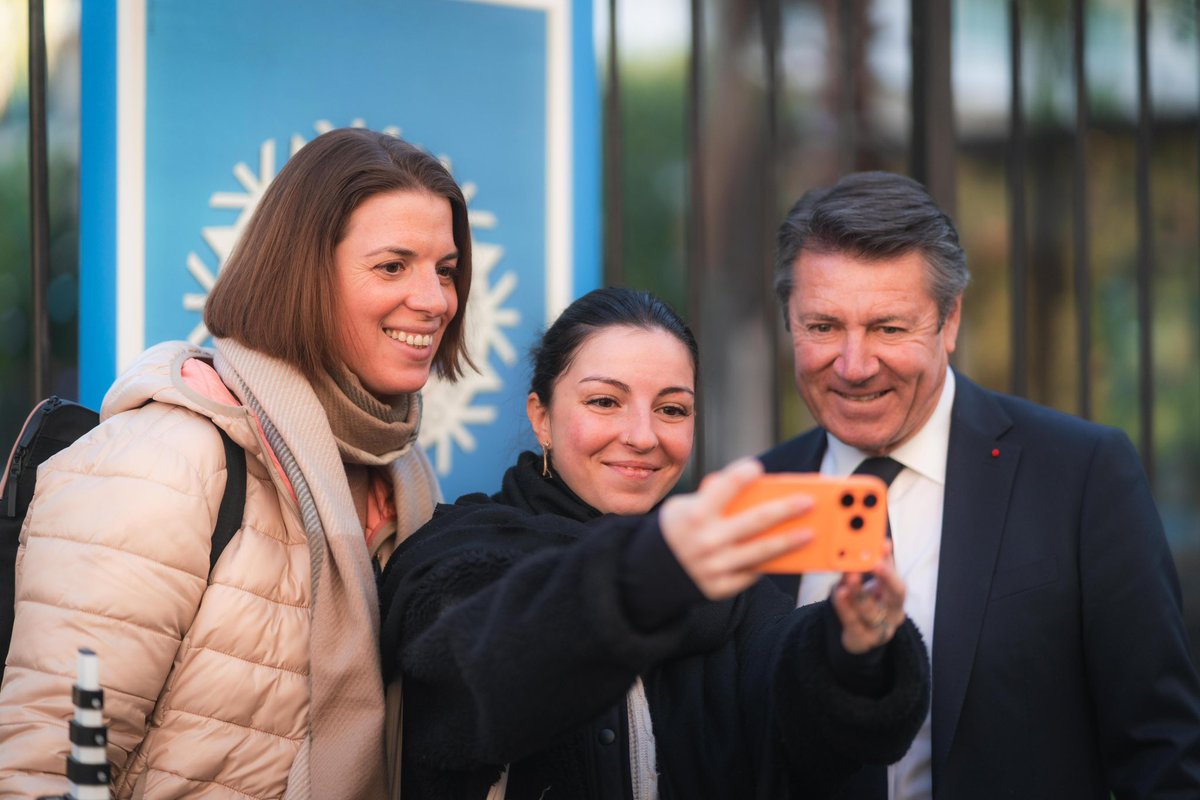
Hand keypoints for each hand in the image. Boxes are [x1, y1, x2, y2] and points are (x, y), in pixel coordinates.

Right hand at [658, 458, 813, 599]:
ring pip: (761, 551)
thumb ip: (712, 496)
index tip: (758, 467)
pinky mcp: (720, 587)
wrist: (653, 571)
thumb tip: (750, 487)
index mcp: (694, 515)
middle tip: (809, 502)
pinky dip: (770, 562)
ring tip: (810, 533)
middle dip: (785, 510)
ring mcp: (714, 567)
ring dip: (789, 541)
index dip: (742, 474)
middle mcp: (705, 541)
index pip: (724, 487)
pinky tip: (789, 555)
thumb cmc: (678, 529)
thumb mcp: (683, 507)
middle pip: (755, 521)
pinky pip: (752, 573)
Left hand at [832, 541, 907, 653]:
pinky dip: (846, 607)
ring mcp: (878, 630)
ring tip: (849, 576)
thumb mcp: (874, 584)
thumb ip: (878, 564)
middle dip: (884, 579)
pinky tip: (839, 593)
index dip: (891, 570)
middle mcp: (893, 616)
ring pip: (870, 611)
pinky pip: (853, 622)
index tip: (883, 550)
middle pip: (893, 598)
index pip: (899, 586)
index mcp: (896, 600)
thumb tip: (884, 541)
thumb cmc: (868, 603)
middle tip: (873, 561)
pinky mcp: (862, 639)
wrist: (857, 634)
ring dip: (859, 592)